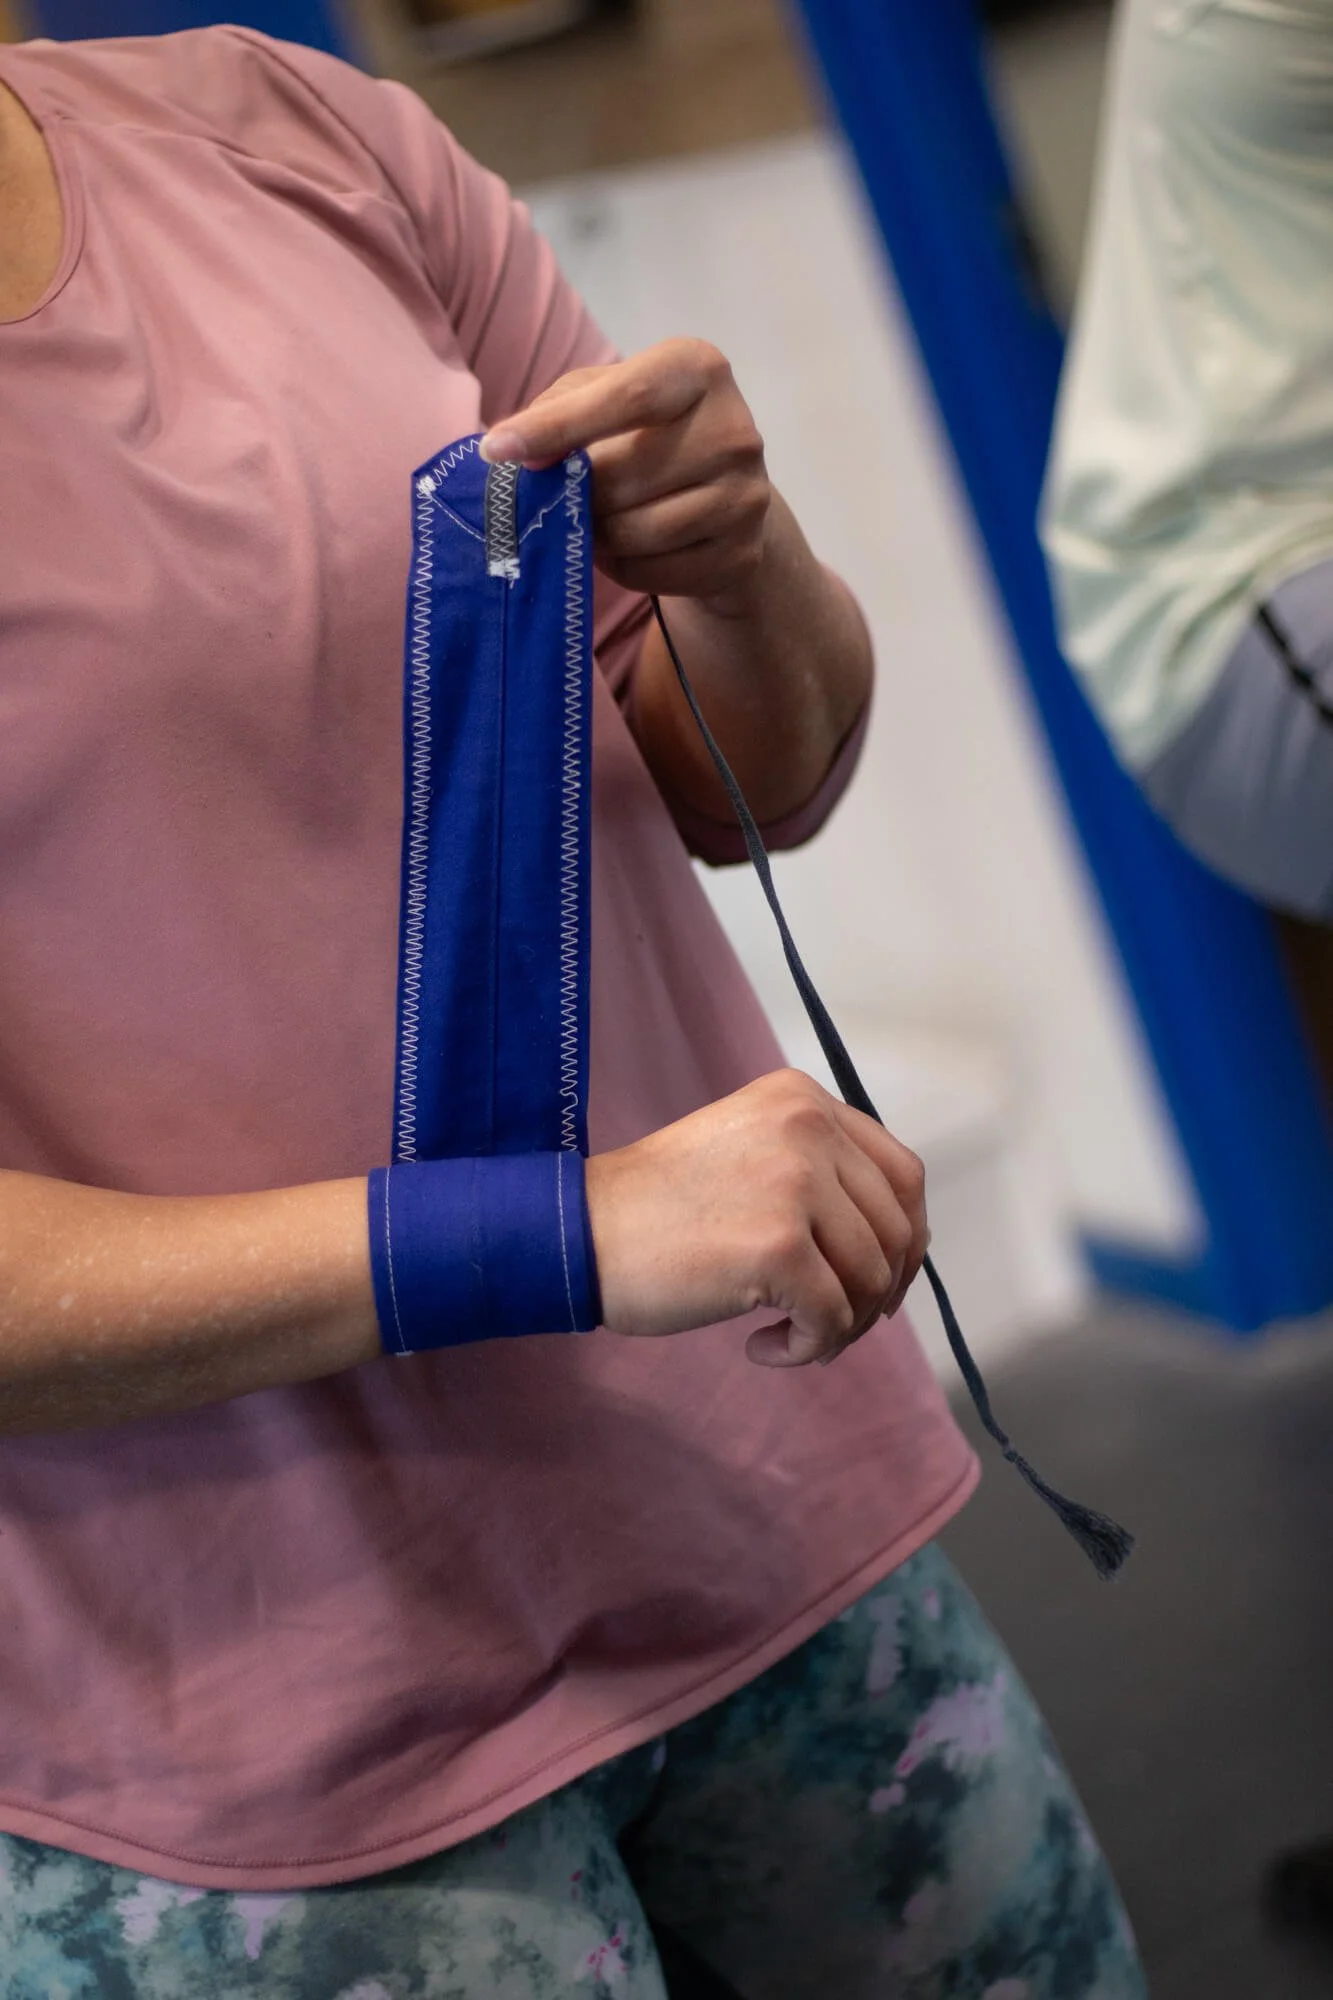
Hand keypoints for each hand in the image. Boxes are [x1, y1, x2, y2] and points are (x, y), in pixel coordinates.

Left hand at [481, 338, 770, 609]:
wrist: (723, 497)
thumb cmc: (647, 434)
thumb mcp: (603, 398)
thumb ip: (556, 411)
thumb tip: (508, 451)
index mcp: (699, 370)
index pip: (626, 397)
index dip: (557, 426)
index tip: (497, 450)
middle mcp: (735, 430)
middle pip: (624, 475)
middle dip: (576, 494)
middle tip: (560, 498)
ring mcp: (746, 497)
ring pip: (638, 531)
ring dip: (596, 534)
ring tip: (591, 523)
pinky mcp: (742, 553)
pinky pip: (654, 571)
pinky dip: (621, 566)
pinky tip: (622, 549)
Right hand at [585, 1069, 927, 1367]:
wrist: (579, 1232)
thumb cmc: (659, 1209)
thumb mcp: (752, 1153)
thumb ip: (821, 1173)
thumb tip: (903, 1246)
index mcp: (803, 1099)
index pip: (903, 1175)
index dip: (905, 1239)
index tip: (878, 1283)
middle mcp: (808, 1128)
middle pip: (897, 1231)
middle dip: (878, 1293)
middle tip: (833, 1325)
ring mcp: (796, 1184)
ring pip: (872, 1279)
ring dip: (843, 1325)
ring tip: (791, 1336)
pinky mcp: (779, 1246)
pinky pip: (834, 1318)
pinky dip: (809, 1347)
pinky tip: (763, 1348)